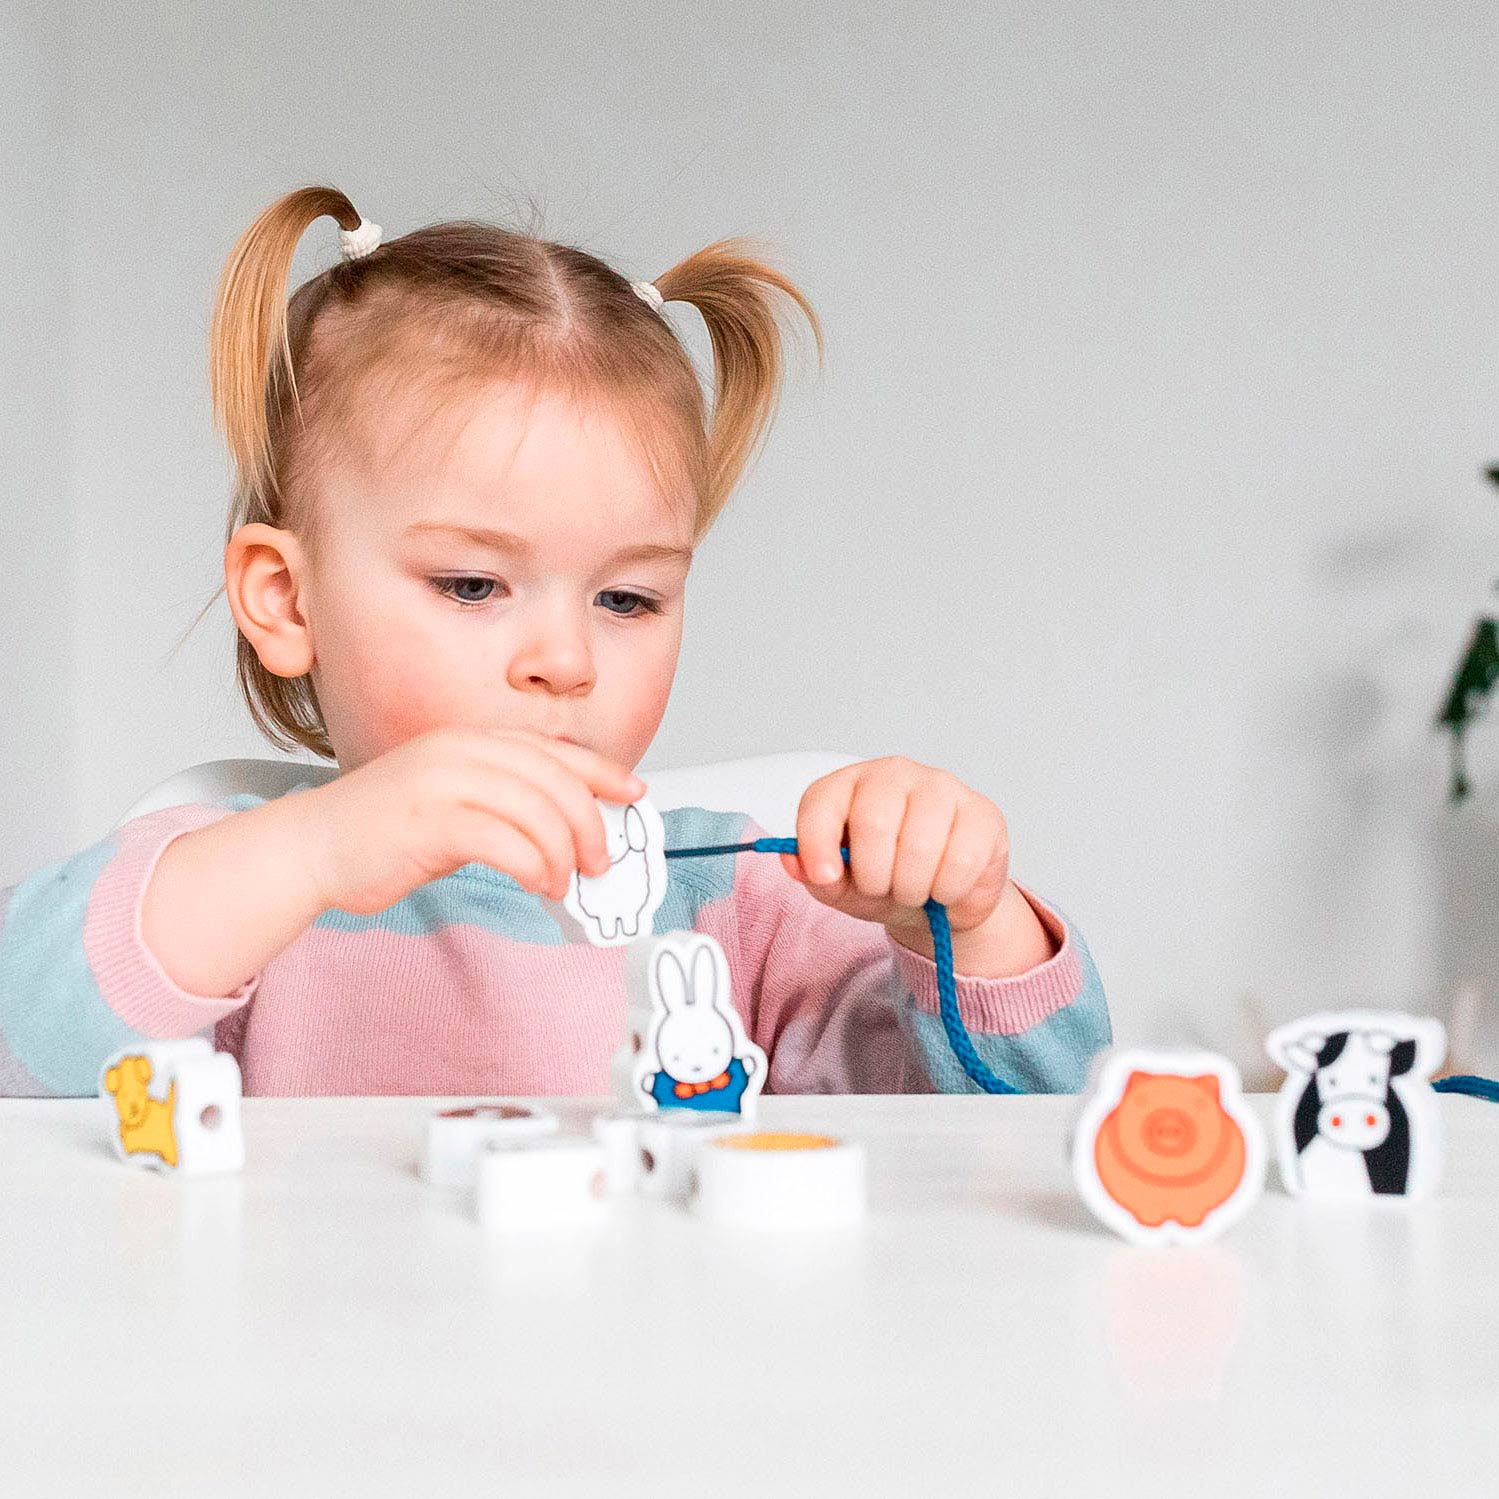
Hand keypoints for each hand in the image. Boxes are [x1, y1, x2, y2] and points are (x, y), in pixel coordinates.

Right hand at [299, 727, 646, 914]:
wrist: (313, 847)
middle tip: (600, 861)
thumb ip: (501, 799)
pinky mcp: (431, 822)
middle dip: (590, 824)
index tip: (634, 793)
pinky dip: (534, 867)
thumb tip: (566, 825)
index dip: (602, 772)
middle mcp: (460, 751)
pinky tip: (536, 884)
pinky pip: (507, 842)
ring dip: (564, 853)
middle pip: (555, 781)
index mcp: (469, 741)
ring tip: (562, 881)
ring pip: (538, 811)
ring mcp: (444, 782)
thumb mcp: (452, 797)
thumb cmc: (385, 830)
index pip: (553, 751)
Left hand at [779, 756, 1056, 976]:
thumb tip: (795, 862)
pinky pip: (960, 859)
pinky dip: (947, 891)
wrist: (942, 898)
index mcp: (849, 785)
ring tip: (913, 891)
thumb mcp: (842, 886)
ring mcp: (941, 787)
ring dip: (911, 888)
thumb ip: (814, 874)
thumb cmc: (885, 881)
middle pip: (874, 822)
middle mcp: (893, 773)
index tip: (825, 877)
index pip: (822, 802)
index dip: (817, 843)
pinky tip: (944, 888)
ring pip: (920, 844)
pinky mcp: (981, 812)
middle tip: (882, 890)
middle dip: (874, 876)